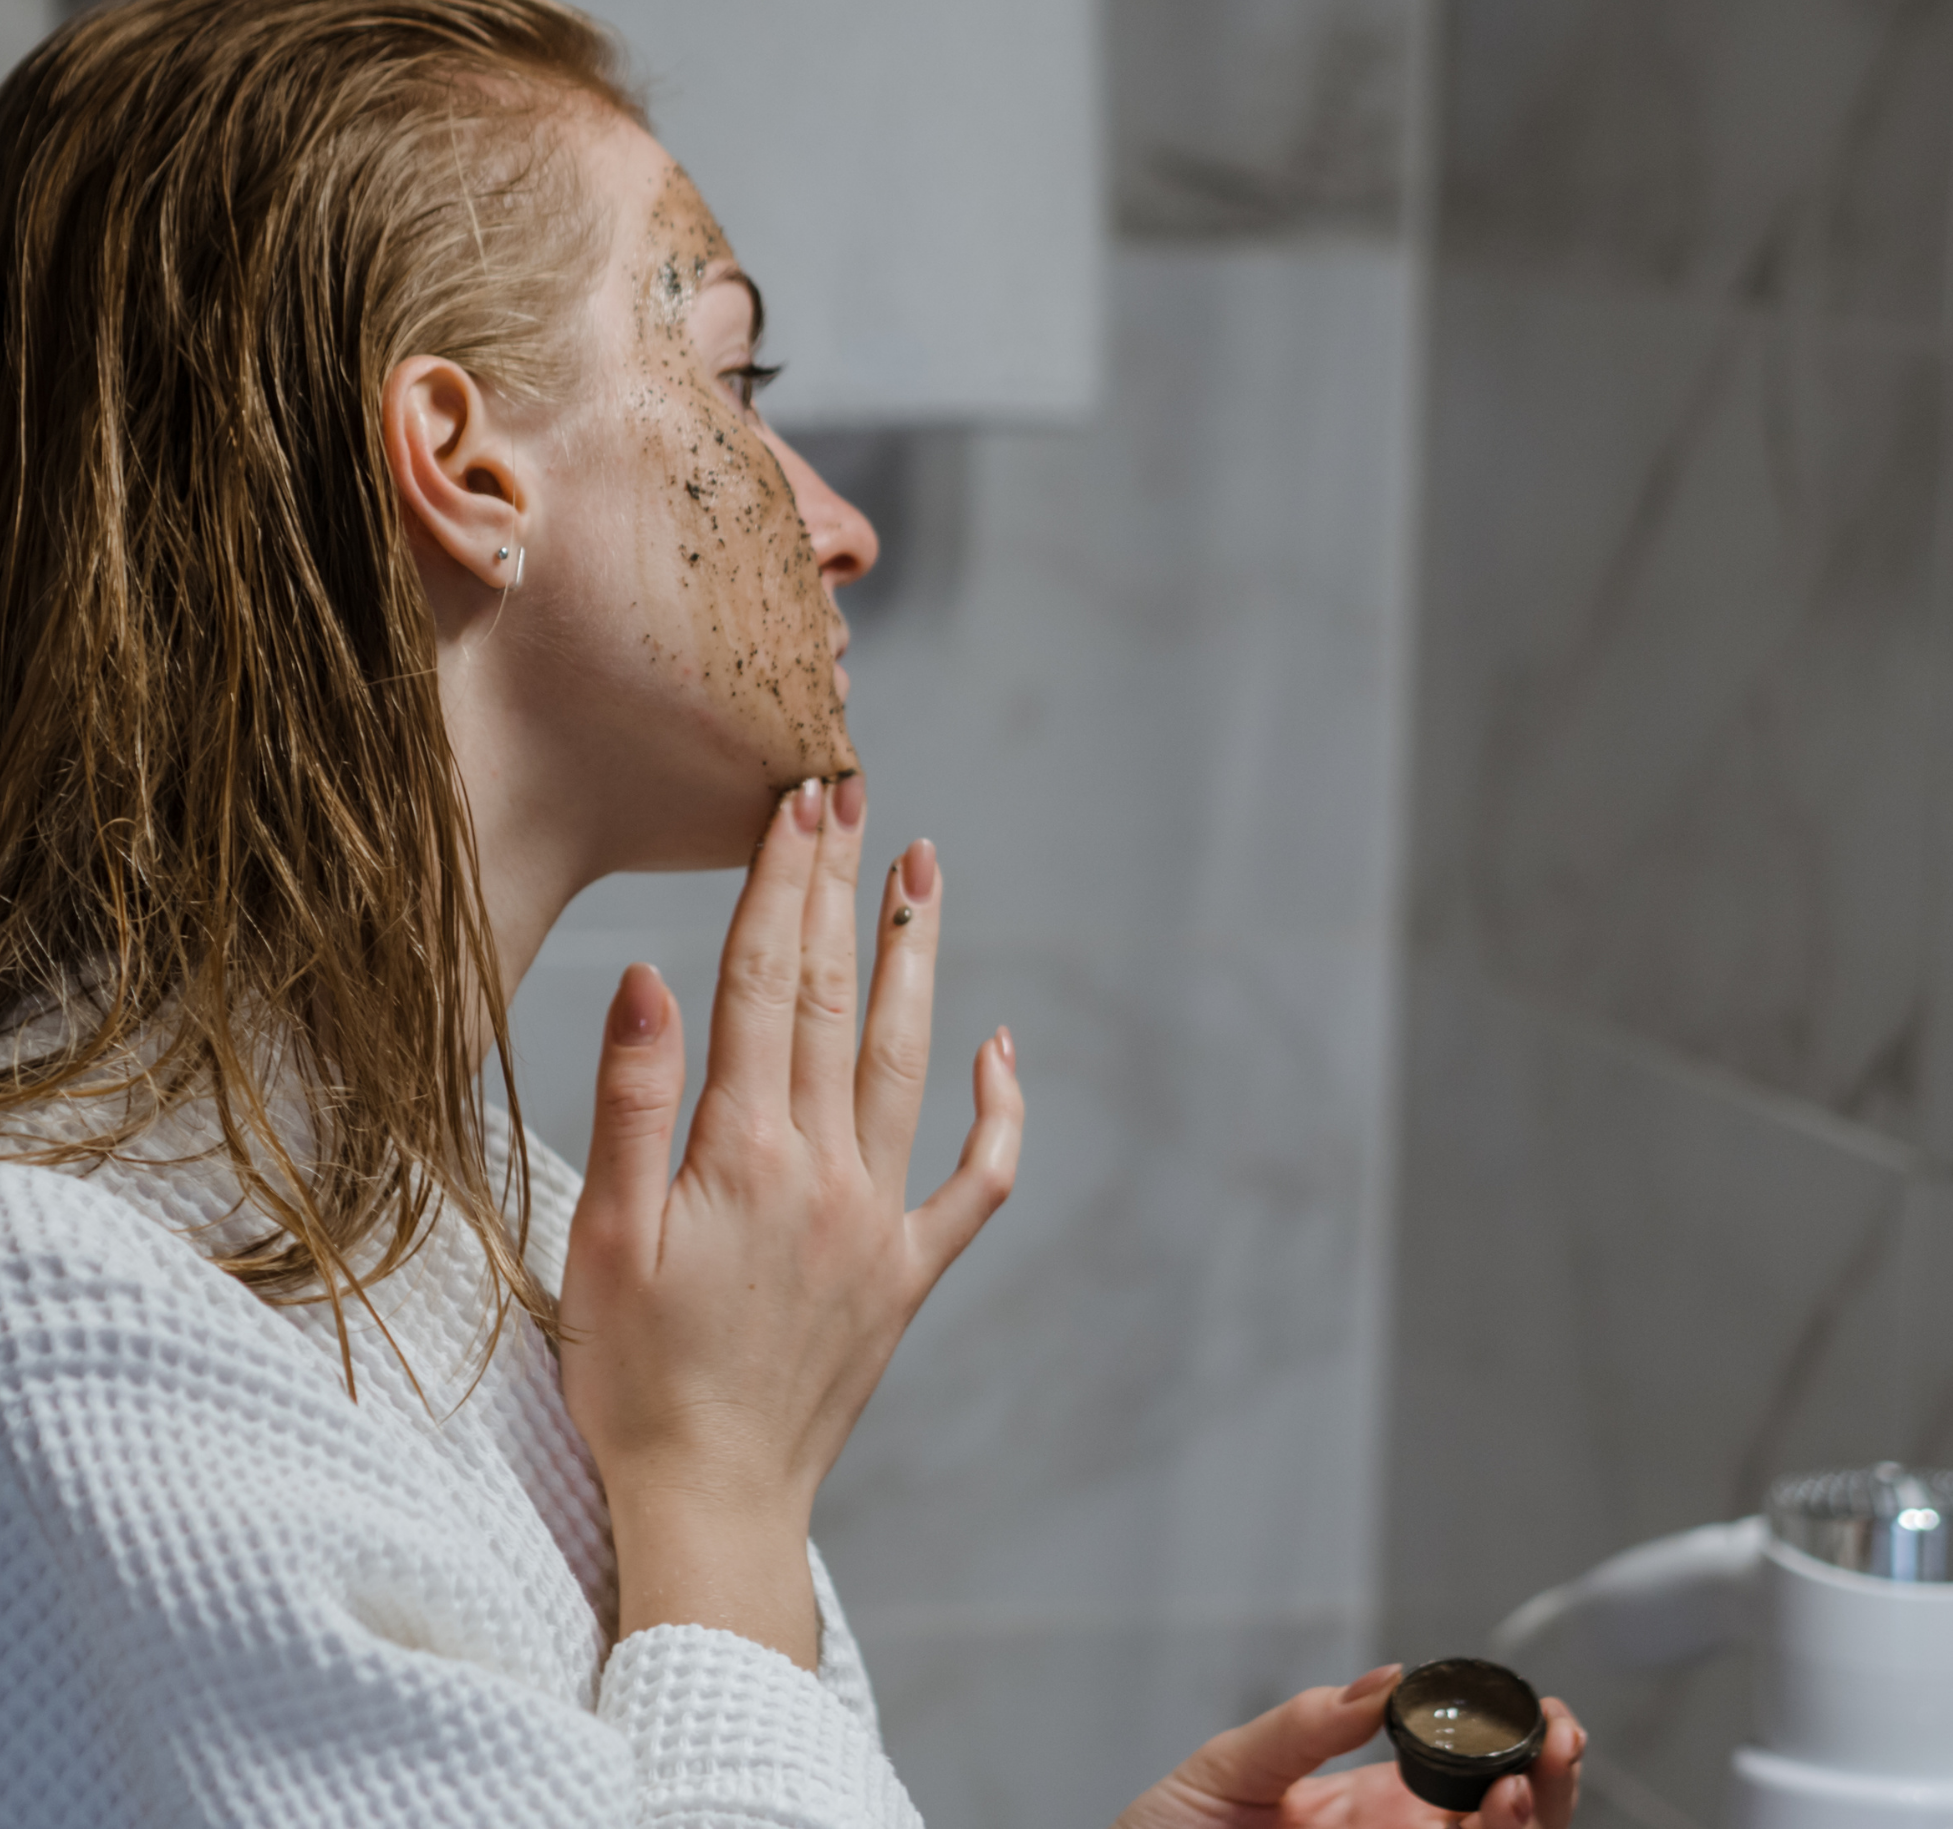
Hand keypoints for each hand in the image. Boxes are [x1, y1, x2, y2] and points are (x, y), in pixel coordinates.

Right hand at [557, 773, 1023, 1665]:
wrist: (715, 1503)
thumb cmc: (636, 1379)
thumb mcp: (603, 1241)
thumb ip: (633, 1101)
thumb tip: (651, 975)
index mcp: (743, 1152)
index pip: (767, 982)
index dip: (782, 884)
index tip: (799, 802)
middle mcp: (825, 1169)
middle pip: (839, 999)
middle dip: (843, 890)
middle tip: (859, 797)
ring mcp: (879, 1217)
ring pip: (909, 1061)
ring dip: (918, 960)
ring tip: (925, 875)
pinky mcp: (910, 1271)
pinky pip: (977, 1180)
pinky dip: (997, 1112)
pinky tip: (1000, 1050)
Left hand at [1114, 1668, 1584, 1828]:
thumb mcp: (1228, 1766)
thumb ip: (1305, 1726)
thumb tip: (1387, 1678)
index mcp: (1374, 1804)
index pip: (1467, 1775)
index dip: (1516, 1745)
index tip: (1542, 1712)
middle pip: (1501, 1822)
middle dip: (1548, 1780)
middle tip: (1560, 1736)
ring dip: (1522, 1822)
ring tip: (1520, 1778)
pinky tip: (1480, 1818)